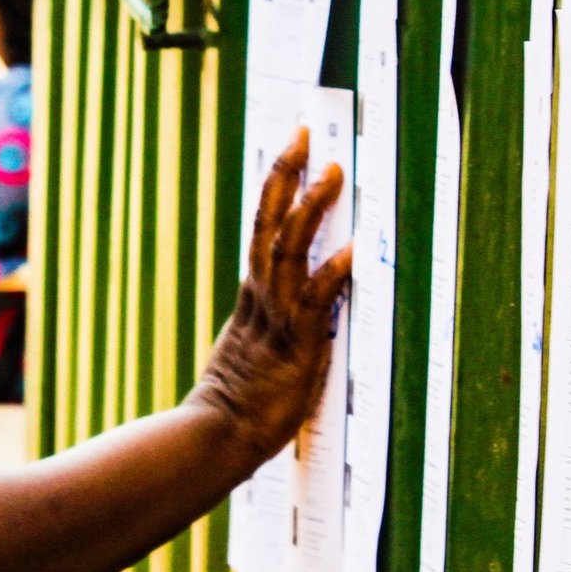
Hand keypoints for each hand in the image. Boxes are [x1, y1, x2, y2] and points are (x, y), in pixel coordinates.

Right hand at [188, 129, 351, 470]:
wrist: (217, 437)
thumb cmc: (237, 406)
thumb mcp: (253, 353)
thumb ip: (270, 326)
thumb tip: (295, 312)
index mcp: (251, 296)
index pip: (263, 227)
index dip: (276, 186)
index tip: (288, 148)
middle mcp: (261, 297)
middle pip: (270, 222)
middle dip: (287, 174)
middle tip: (301, 133)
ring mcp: (276, 318)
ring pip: (292, 249)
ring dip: (314, 209)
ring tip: (333, 172)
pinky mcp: (296, 346)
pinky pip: (317, 302)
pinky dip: (334, 273)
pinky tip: (353, 249)